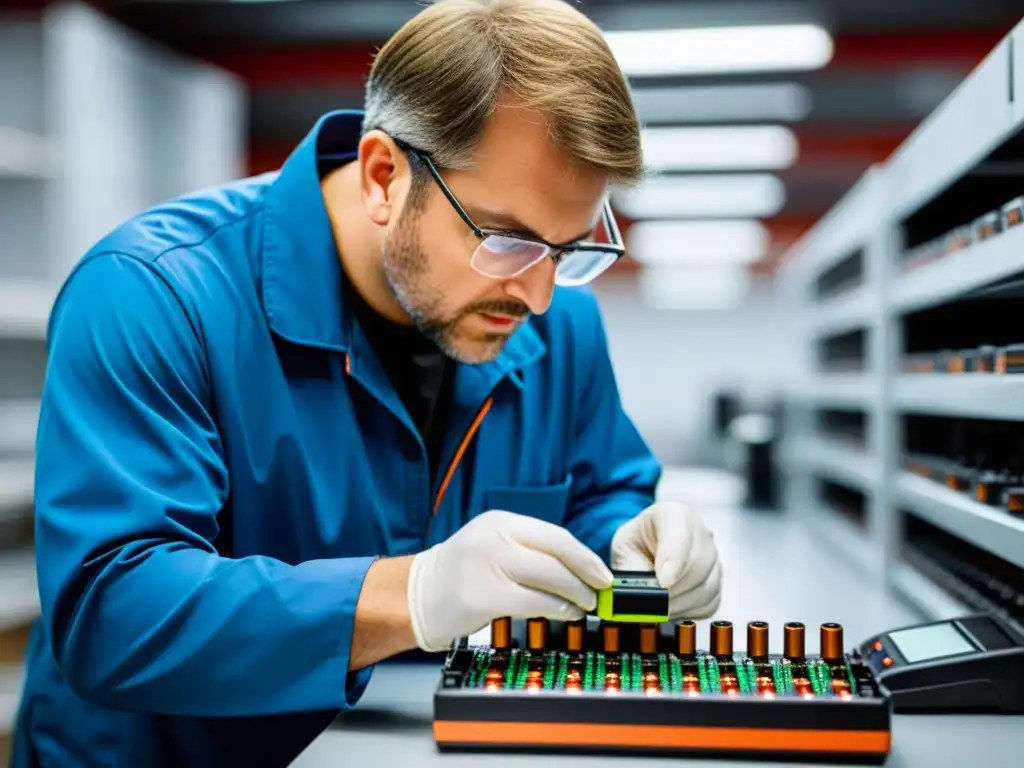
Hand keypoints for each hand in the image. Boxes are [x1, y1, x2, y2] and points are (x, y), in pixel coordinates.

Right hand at [406, 510, 612, 651]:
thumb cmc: (458, 574)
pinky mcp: (484, 596)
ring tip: (584, 605)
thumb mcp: (490, 545)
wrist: (414, 596)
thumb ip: (528, 549)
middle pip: (558, 554)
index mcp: (500, 522)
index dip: (585, 556)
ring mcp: (488, 565)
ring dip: (576, 595)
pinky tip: (564, 613)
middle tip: (599, 592)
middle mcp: (494, 538)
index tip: (601, 572)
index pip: (556, 535)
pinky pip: (534, 602)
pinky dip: (557, 609)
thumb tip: (577, 568)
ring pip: (550, 578)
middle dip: (586, 576)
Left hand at [610, 502, 721, 619]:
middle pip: (698, 566)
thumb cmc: (637, 544)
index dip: (673, 558)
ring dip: (677, 603)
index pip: (681, 533)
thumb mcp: (624, 548)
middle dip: (672, 591)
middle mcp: (701, 533)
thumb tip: (637, 595)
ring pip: (705, 588)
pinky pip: (708, 603)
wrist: (647, 549)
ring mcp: (713, 558)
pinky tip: (670, 606)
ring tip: (655, 606)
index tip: (662, 580)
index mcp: (675, 514)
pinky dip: (687, 610)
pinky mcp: (716, 583)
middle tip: (651, 603)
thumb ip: (632, 567)